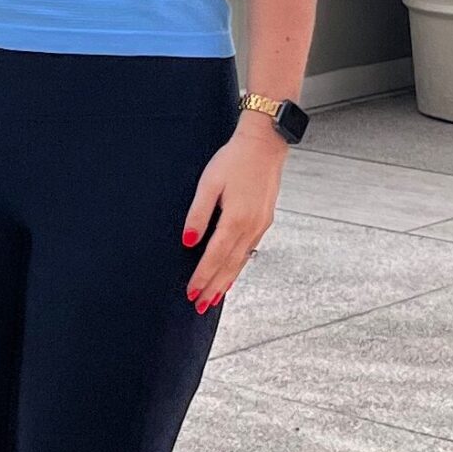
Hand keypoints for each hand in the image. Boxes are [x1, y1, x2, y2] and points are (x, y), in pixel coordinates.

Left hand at [181, 120, 285, 309]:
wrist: (265, 146)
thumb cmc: (233, 160)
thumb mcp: (209, 183)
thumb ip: (198, 213)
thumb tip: (188, 241)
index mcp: (235, 219)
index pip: (215, 256)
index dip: (203, 276)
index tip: (192, 292)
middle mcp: (251, 227)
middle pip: (229, 265)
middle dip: (214, 286)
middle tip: (200, 305)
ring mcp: (260, 226)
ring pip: (241, 261)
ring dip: (227, 280)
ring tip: (214, 297)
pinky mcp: (264, 221)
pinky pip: (249, 251)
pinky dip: (239, 266)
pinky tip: (232, 272)